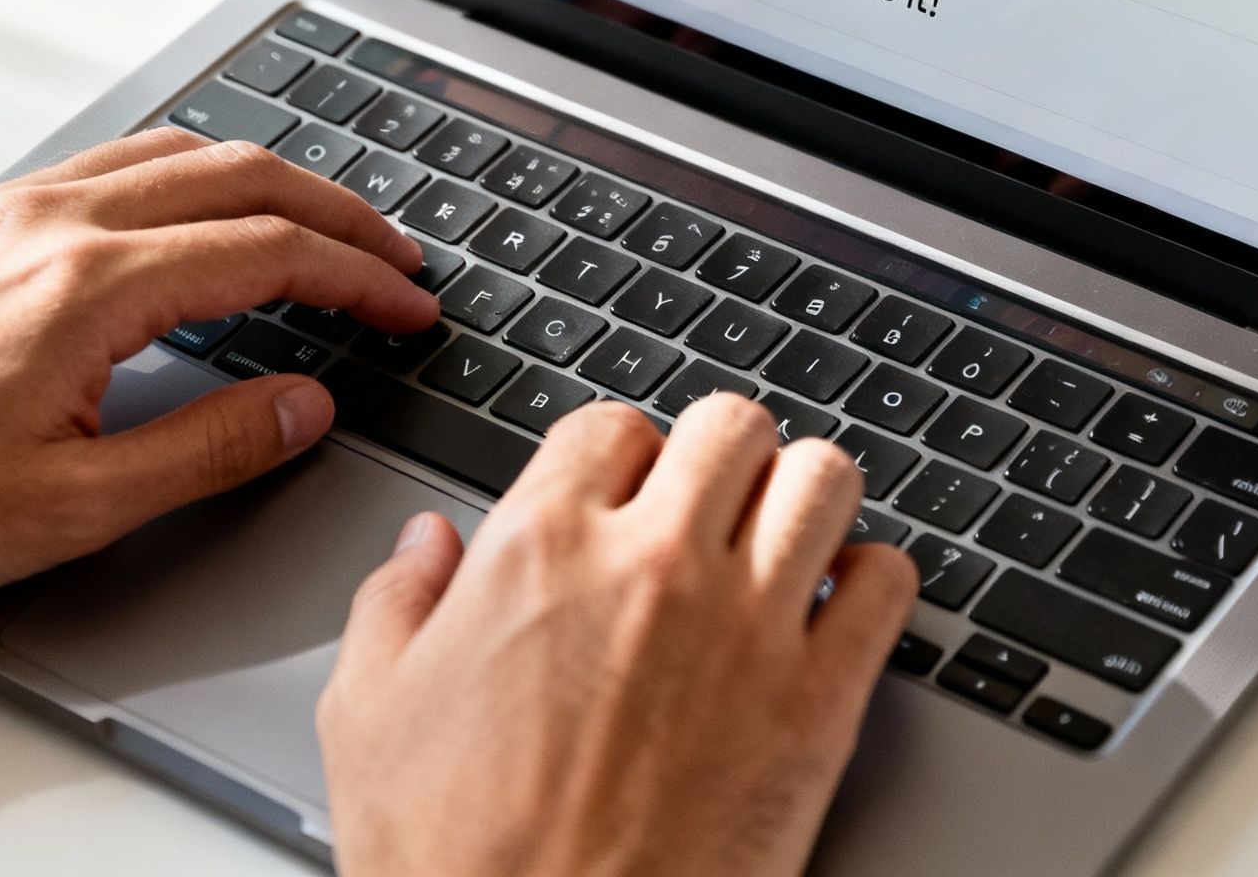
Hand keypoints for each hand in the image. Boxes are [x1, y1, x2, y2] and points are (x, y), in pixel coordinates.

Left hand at [0, 128, 437, 640]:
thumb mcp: (73, 505)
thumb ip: (210, 448)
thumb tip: (303, 404)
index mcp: (89, 286)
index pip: (269, 250)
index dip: (359, 275)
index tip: (407, 302)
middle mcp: (50, 222)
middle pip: (236, 173)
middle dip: (335, 208)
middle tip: (392, 252)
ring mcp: (4, 211)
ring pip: (170, 151)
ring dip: (261, 178)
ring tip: (314, 222)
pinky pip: (104, 162)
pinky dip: (182, 175)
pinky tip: (189, 214)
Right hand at [318, 397, 919, 876]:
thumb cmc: (454, 861)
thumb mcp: (368, 715)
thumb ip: (395, 602)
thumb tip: (425, 544)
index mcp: (539, 549)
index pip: (612, 425)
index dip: (618, 457)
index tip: (622, 495)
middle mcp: (653, 565)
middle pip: (730, 424)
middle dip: (720, 455)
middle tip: (708, 505)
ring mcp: (748, 627)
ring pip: (822, 478)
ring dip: (804, 497)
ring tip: (783, 538)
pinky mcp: (820, 704)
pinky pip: (889, 583)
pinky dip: (873, 580)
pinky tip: (838, 607)